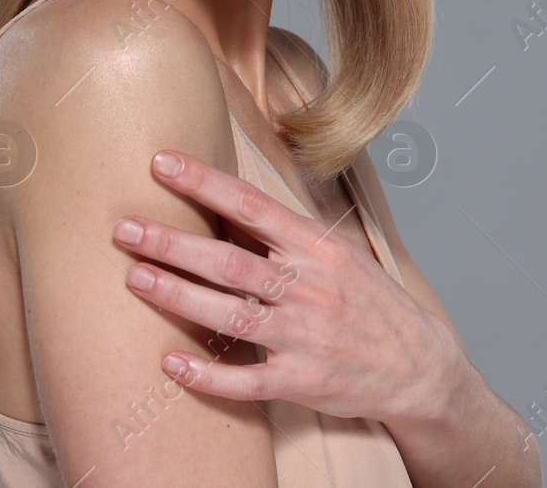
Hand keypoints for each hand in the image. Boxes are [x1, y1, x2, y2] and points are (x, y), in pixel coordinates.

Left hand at [111, 148, 456, 424]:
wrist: (422, 367)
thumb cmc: (370, 302)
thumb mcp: (339, 253)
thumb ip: (285, 234)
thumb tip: (224, 202)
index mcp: (318, 247)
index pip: (252, 205)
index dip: (203, 182)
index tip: (161, 162)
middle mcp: (310, 288)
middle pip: (230, 260)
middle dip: (173, 242)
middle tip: (124, 228)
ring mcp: (306, 337)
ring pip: (231, 315)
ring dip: (179, 295)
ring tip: (135, 277)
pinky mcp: (303, 383)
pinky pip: (247, 381)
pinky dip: (208, 374)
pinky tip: (171, 364)